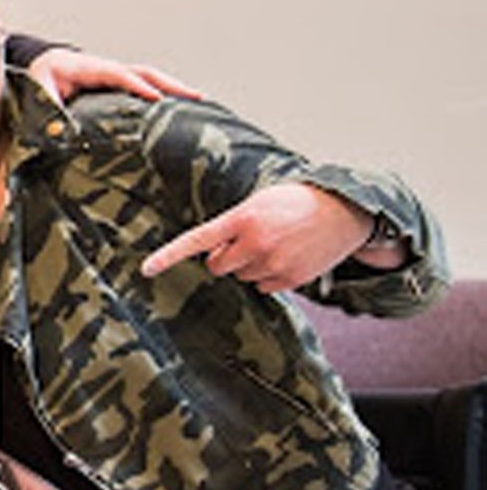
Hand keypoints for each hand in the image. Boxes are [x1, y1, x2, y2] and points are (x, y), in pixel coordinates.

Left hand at [24, 47, 202, 104]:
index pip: (118, 75)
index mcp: (88, 69)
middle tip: (195, 97)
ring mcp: (116, 75)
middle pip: (144, 72)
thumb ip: (48, 108)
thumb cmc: (42, 78)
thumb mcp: (39, 92)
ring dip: (173, 88)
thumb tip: (59, 129)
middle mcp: (108, 69)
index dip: (137, 86)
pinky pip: (146, 86)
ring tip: (199, 102)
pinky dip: (165, 93)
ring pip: (150, 78)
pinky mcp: (119, 85)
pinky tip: (181, 107)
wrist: (44, 65)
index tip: (156, 99)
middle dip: (169, 84)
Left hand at [140, 182, 376, 292]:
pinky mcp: (292, 279)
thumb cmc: (295, 202)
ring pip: (242, 277)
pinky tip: (287, 257)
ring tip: (276, 244)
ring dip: (251, 265)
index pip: (196, 240)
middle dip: (225, 257)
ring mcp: (274, 263)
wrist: (344, 210)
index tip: (146, 270)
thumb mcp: (259, 203)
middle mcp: (256, 243)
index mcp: (242, 218)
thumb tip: (214, 256)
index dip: (168, 256)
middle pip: (218, 265)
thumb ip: (232, 226)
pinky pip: (263, 287)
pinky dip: (269, 276)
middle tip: (247, 240)